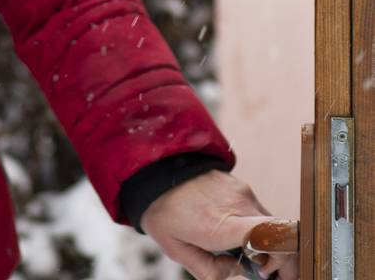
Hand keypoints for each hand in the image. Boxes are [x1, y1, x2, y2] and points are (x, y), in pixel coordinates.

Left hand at [143, 170, 299, 279]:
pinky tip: (232, 232)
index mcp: (223, 225)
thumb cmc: (162, 210)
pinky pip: (256, 211)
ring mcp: (242, 192)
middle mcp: (239, 205)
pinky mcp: (240, 186)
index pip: (271, 236)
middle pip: (278, 236)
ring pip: (269, 224)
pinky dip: (254, 227)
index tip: (269, 275)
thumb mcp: (178, 251)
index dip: (283, 260)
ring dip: (265, 243)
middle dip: (278, 259)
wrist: (154, 167)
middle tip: (264, 274)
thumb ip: (210, 271)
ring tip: (241, 253)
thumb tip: (237, 273)